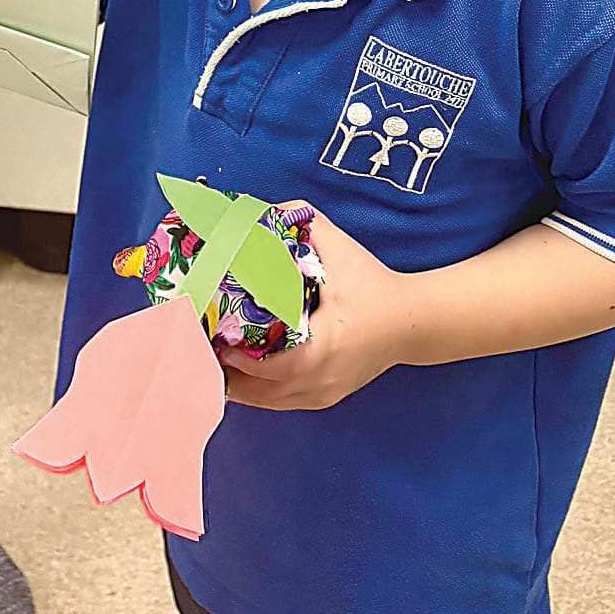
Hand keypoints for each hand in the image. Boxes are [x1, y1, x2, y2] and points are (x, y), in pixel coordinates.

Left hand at [221, 206, 411, 410]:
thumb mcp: (338, 246)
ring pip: (266, 403)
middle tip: (200, 345)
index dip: (236, 360)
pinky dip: (256, 390)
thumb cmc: (373, 284)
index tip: (212, 338)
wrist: (413, 321)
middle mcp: (320, 381)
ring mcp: (323, 395)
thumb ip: (299, 219)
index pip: (269, 369)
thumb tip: (256, 210)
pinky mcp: (325, 398)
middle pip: (259, 394)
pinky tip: (238, 370)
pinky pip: (281, 403)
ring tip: (211, 356)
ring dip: (238, 384)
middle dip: (226, 372)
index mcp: (323, 349)